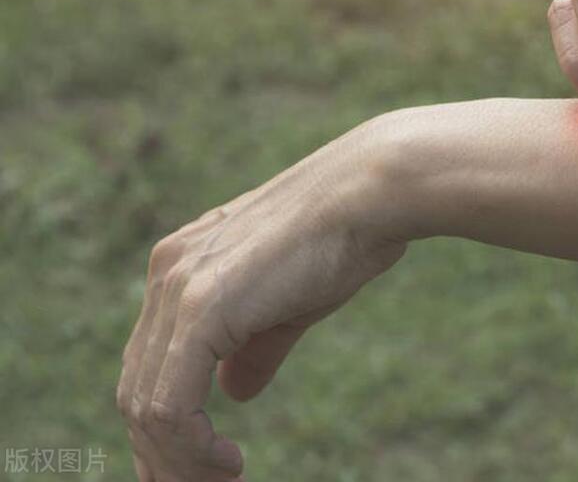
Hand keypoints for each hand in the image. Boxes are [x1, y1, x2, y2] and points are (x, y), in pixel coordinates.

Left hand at [116, 117, 410, 481]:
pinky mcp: (202, 308)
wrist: (373, 190)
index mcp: (184, 265)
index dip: (167, 424)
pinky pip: (170, 405)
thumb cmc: (347, 236)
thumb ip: (253, 347)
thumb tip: (233, 392)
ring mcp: (179, 287)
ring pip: (145, 405)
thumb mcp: (291, 302)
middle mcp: (168, 272)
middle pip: (135, 388)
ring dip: (177, 461)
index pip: (150, 362)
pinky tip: (227, 464)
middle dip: (162, 453)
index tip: (200, 465)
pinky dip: (190, 448)